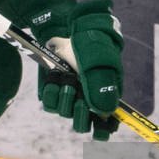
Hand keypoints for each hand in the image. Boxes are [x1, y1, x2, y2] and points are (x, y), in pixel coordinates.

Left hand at [33, 0, 122, 139]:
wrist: (65, 27)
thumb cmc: (89, 41)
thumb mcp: (99, 60)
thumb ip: (102, 86)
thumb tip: (105, 113)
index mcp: (107, 93)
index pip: (108, 124)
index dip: (104, 131)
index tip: (100, 129)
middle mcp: (88, 98)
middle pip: (84, 125)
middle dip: (81, 116)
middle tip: (80, 102)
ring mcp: (70, 95)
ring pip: (66, 114)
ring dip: (66, 98)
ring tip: (68, 79)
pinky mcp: (53, 90)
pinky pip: (50, 103)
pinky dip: (52, 92)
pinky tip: (56, 77)